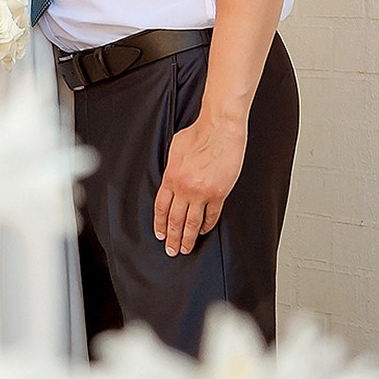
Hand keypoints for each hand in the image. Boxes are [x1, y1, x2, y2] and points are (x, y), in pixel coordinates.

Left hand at [155, 117, 246, 255]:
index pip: (161, 207)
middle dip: (172, 237)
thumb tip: (171, 180)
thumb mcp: (175, 150)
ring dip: (188, 238)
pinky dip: (207, 226)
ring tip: (186, 248)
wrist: (220, 128)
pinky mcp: (219, 193)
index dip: (159, 224)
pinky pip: (211, 216)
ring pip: (192, 223)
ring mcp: (202, 192)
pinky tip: (204, 231)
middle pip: (175, 219)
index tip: (160, 235)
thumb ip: (172, 168)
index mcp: (171, 177)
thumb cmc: (199, 133)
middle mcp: (184, 188)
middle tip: (172, 250)